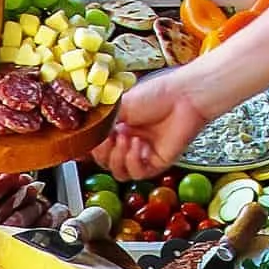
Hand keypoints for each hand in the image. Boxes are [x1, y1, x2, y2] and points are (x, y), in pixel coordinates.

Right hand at [92, 68, 211, 178]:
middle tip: (111, 137)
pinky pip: (137, 173)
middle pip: (106, 162)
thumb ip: (102, 122)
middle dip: (105, 152)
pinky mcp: (157, 163)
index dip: (93, 146)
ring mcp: (143, 154)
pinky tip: (139, 145)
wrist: (183, 97)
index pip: (98, 148)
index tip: (92, 138)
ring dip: (119, 157)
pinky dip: (134, 161)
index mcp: (119, 128)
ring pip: (119, 172)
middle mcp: (129, 142)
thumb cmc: (156, 94)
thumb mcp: (119, 105)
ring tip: (127, 139)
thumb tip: (86, 134)